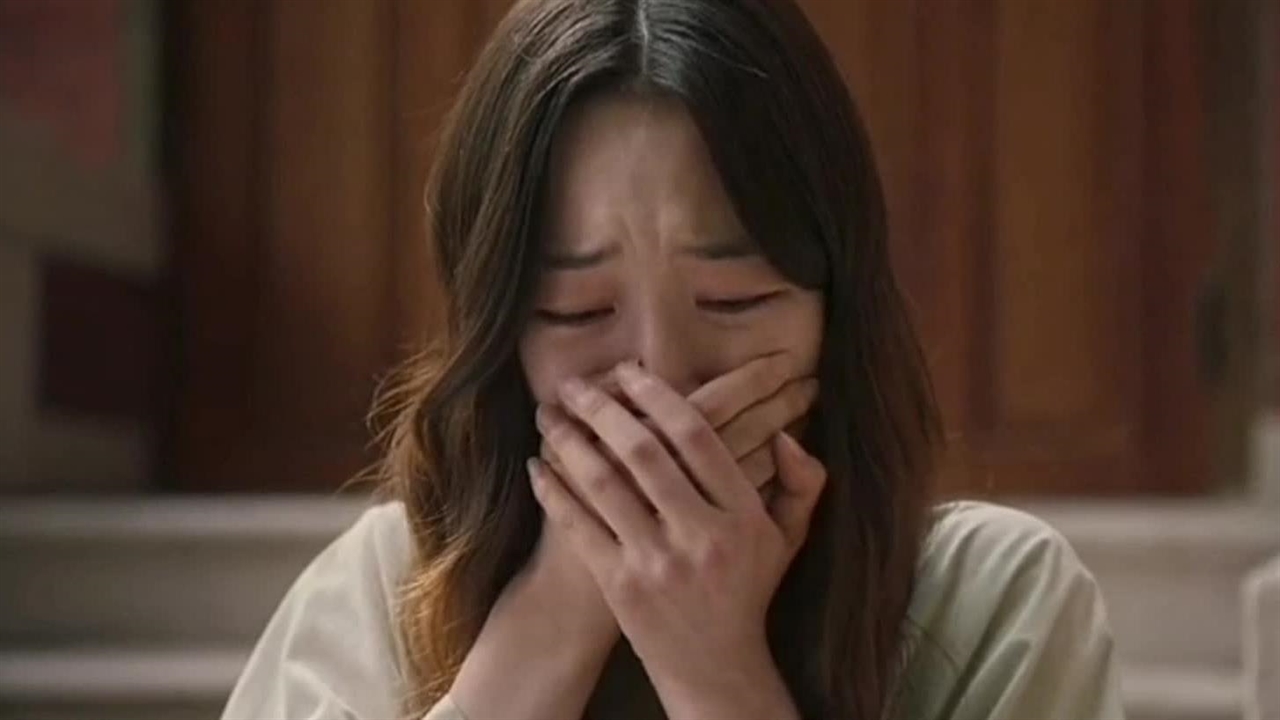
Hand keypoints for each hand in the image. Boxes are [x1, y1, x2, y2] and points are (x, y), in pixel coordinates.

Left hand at [530, 362, 827, 718]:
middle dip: (601, 408)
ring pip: (604, 484)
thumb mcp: (787, 538)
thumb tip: (785, 434)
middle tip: (573, 383)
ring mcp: (657, 563)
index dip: (659, 395)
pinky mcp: (620, 586)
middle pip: (644, 451)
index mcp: (743, 517)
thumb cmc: (747, 591)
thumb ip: (802, 483)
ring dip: (569, 441)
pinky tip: (537, 466)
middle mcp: (701, 537)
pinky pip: (579, 526)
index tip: (629, 370)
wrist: (714, 667)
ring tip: (548, 415)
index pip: (698, 437)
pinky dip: (554, 491)